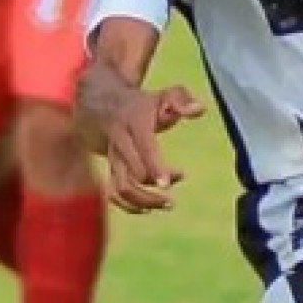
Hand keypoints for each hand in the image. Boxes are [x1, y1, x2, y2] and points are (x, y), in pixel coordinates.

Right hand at [99, 86, 200, 212]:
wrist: (104, 104)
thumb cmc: (142, 103)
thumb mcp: (163, 95)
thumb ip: (182, 99)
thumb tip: (199, 109)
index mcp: (133, 123)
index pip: (144, 147)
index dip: (155, 167)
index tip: (167, 183)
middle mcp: (119, 143)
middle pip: (132, 173)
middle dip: (156, 182)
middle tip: (181, 176)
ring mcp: (112, 159)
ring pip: (121, 188)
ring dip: (145, 200)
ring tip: (169, 203)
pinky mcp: (111, 170)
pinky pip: (114, 194)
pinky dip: (130, 205)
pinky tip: (149, 208)